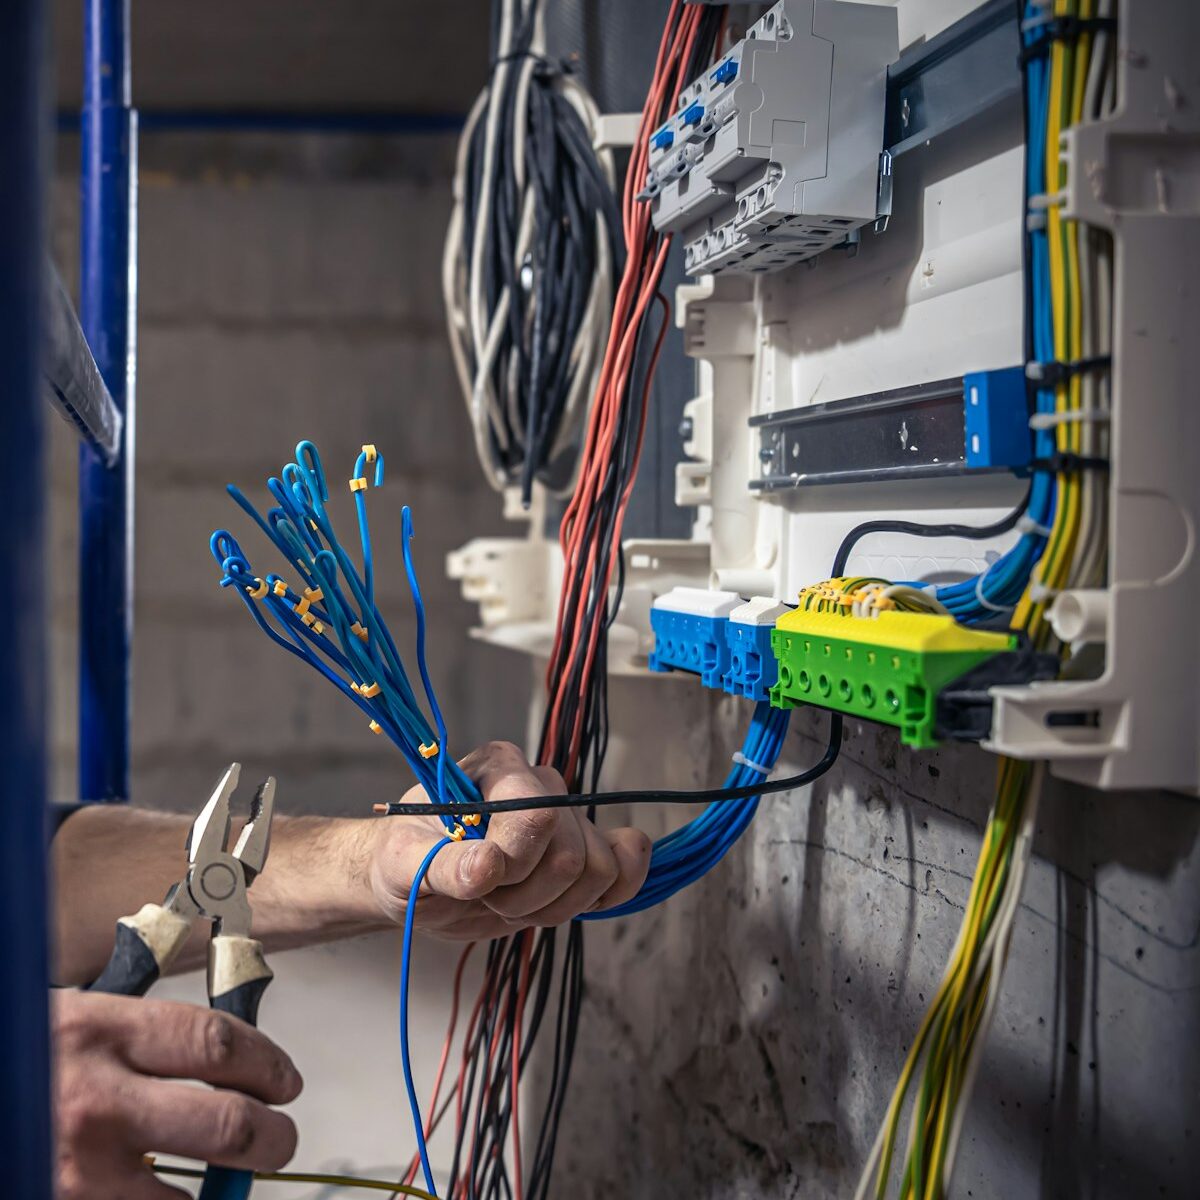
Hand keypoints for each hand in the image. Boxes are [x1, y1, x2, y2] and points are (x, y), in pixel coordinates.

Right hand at [52, 989, 302, 1199]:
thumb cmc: (19, 1057)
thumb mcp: (72, 1020)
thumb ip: (140, 1034)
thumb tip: (221, 1055)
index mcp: (102, 1030)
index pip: (217, 1043)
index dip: (267, 1063)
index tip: (284, 1080)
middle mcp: (96, 1099)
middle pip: (228, 1123)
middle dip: (273, 1135)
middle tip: (281, 1137)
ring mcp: (79, 1167)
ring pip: (187, 1196)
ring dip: (221, 1189)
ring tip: (233, 1176)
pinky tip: (171, 1197)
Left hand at [368, 741, 651, 938]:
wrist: (418, 883)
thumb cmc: (404, 860)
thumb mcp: (405, 864)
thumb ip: (442, 864)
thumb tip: (488, 866)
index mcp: (498, 768)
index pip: (538, 814)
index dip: (516, 860)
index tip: (480, 877)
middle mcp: (541, 786)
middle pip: (571, 853)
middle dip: (526, 894)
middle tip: (486, 894)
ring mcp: (567, 821)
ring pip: (599, 870)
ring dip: (552, 906)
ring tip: (509, 901)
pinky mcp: (584, 854)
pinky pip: (628, 867)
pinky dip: (608, 896)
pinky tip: (566, 903)